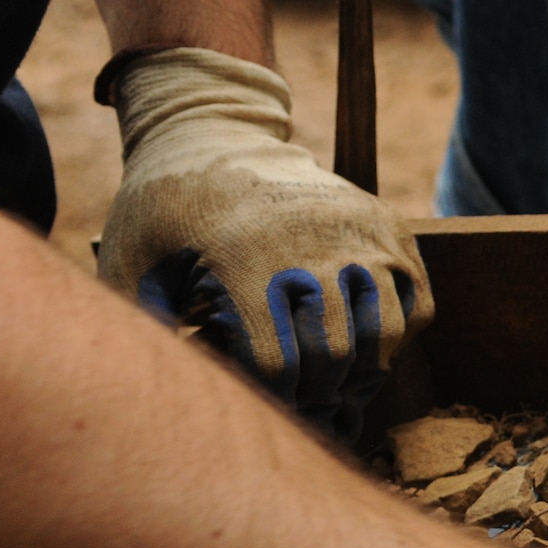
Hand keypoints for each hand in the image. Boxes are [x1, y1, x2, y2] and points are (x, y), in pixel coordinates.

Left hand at [97, 48, 432, 438]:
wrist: (213, 134)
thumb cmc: (166, 214)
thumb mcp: (133, 267)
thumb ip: (151, 333)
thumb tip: (181, 400)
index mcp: (243, 261)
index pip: (278, 363)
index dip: (275, 400)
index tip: (267, 411)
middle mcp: (310, 244)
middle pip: (333, 355)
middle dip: (318, 396)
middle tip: (307, 412)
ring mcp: (359, 233)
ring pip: (382, 335)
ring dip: (362, 375)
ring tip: (340, 389)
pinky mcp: (389, 227)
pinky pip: (415, 304)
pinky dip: (396, 337)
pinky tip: (365, 347)